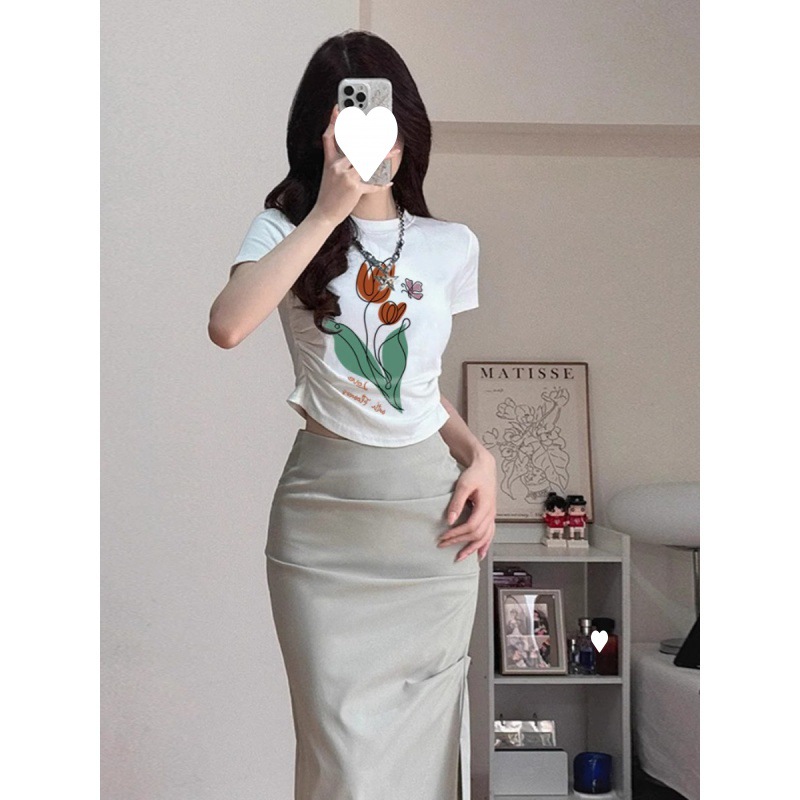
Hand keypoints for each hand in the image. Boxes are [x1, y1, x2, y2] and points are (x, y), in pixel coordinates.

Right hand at [311, 103, 392, 227]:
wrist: (324, 214)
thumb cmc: (329, 194)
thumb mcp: (328, 173)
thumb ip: (337, 160)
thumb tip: (351, 150)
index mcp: (330, 161)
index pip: (329, 137)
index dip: (333, 121)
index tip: (338, 107)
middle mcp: (337, 166)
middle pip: (355, 145)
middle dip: (370, 136)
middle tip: (382, 128)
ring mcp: (346, 176)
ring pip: (366, 161)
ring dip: (383, 156)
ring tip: (394, 150)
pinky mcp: (354, 188)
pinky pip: (371, 185)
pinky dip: (381, 185)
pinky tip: (388, 182)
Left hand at [437, 450, 496, 562]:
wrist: (485, 467)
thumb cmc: (475, 474)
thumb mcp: (463, 485)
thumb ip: (457, 503)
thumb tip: (450, 520)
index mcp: (485, 506)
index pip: (471, 526)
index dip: (457, 534)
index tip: (443, 536)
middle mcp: (490, 513)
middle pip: (477, 534)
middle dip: (460, 542)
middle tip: (444, 545)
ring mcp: (491, 515)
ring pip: (485, 537)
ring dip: (472, 548)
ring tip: (461, 557)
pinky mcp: (489, 515)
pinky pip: (490, 534)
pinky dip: (485, 545)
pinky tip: (480, 553)